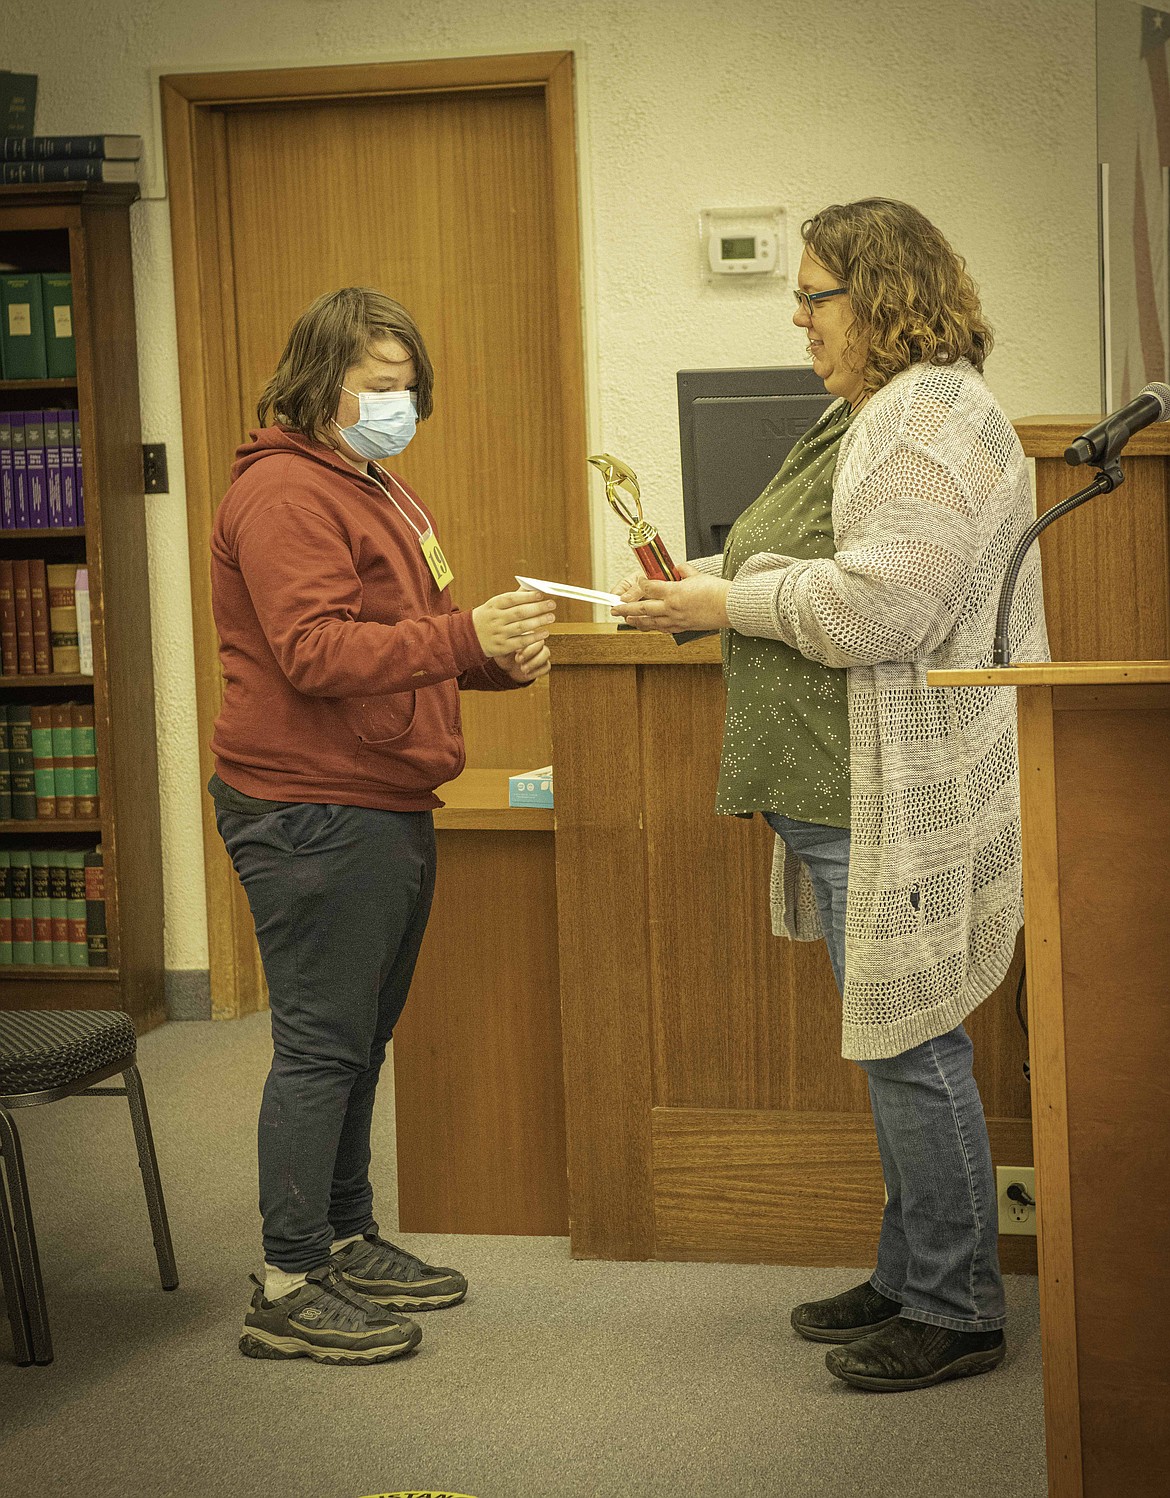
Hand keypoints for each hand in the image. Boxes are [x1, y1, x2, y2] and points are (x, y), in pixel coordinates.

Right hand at [472, 589, 555, 656]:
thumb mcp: (494, 605)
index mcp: (493, 605)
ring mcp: (498, 633)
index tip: (541, 594)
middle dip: (537, 608)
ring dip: (538, 622)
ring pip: (521, 627)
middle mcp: (495, 619)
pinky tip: (544, 633)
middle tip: (552, 605)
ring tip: (551, 617)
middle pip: (519, 612)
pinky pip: (521, 642)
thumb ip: (514, 597)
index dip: (527, 596)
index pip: (511, 599)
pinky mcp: (502, 647)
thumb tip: (533, 588)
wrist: (468, 638)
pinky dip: (533, 637)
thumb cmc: (487, 617)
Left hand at [494, 637, 550, 682]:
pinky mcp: (543, 665)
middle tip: (518, 660)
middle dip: (530, 653)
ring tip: (522, 669)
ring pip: (546, 654)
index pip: (533, 636)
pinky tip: (526, 674)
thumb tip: (512, 644)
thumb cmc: (503, 654)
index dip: (526, 645)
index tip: (516, 651)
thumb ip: (507, 645)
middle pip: (541, 643)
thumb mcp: (502, 649)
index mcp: (527, 635)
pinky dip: (537, 672)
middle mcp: (536, 643)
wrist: (505, 667)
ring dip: (534, 663)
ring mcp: (541, 654)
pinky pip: (546, 667)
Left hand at [609, 563, 729, 631]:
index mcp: (674, 591)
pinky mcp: (683, 627)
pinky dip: (653, 627)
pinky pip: (663, 628)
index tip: (635, 583)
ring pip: (651, 621)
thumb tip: (677, 569)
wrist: (729, 607)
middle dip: (626, 607)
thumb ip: (684, 571)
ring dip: (636, 620)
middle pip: (643, 607)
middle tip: (614, 608)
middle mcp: (672, 607)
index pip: (650, 587)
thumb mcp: (697, 575)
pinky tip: (647, 626)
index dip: (640, 585)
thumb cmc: (716, 591)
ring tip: (626, 619)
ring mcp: (677, 619)